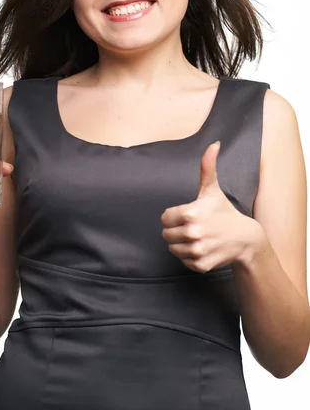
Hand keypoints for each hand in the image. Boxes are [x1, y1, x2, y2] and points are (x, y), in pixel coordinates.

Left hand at [160, 141, 263, 272]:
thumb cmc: (224, 211)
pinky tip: (203, 248)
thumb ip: (207, 167)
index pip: (164, 218)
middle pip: (166, 234)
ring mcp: (197, 250)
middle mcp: (193, 233)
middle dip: (177, 230)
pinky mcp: (201, 264)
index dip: (174, 216)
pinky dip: (190, 256)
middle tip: (193, 227)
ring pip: (173, 248)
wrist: (245, 239)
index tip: (188, 215)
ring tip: (198, 237)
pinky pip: (183, 261)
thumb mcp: (212, 190)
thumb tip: (214, 144)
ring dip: (182, 244)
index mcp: (191, 213)